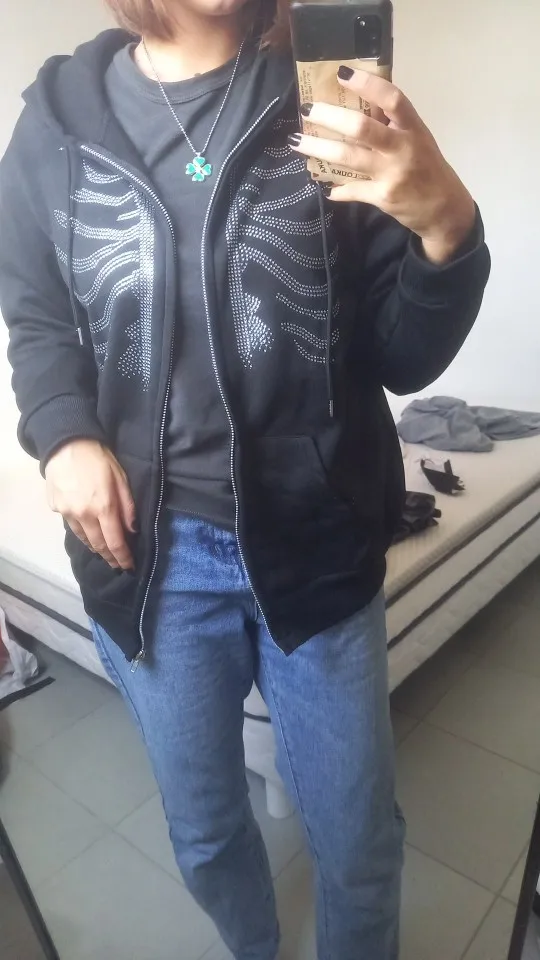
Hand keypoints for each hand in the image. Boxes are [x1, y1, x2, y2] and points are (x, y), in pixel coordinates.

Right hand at [45, 439, 136, 570]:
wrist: (67, 444)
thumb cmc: (99, 459)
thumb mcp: (121, 479)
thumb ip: (127, 507)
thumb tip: (132, 530)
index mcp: (104, 508)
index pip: (115, 542)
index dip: (123, 558)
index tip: (129, 567)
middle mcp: (84, 515)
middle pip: (98, 545)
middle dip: (110, 557)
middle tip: (117, 565)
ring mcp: (67, 513)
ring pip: (83, 538)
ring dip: (95, 547)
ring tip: (103, 552)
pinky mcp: (56, 508)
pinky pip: (71, 525)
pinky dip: (82, 531)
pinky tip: (87, 530)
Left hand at [291, 68, 476, 264]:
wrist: (444, 209)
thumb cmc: (426, 167)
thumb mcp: (417, 139)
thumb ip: (392, 124)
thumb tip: (356, 105)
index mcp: (413, 128)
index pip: (392, 99)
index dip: (367, 84)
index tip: (342, 74)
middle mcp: (402, 148)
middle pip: (362, 128)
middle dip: (330, 117)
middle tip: (307, 110)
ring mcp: (392, 174)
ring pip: (348, 157)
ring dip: (319, 149)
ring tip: (298, 142)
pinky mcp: (383, 197)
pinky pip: (352, 190)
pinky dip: (337, 189)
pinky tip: (325, 186)